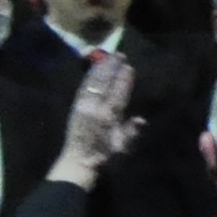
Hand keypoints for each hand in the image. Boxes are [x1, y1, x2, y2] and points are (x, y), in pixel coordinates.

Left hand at [52, 48, 142, 180]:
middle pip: (104, 84)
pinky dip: (89, 77)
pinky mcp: (75, 107)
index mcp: (107, 118)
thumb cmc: (104, 157)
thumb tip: (141, 118)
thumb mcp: (121, 148)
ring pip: (92, 83)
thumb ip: (131, 132)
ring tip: (108, 57)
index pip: (117, 95)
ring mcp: (83, 106)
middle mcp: (94, 109)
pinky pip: (82, 88)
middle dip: (111, 68)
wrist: (78, 162)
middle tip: (119, 54)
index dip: (123, 81)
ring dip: (100, 69)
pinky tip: (94, 70)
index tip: (129, 67)